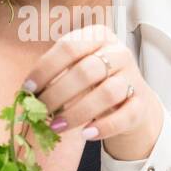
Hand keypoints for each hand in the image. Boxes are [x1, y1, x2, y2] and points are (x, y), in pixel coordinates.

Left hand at [23, 24, 162, 160]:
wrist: (130, 101)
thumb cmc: (95, 81)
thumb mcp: (76, 67)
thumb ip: (56, 73)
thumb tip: (29, 93)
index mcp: (99, 36)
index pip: (69, 46)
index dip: (45, 68)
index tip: (28, 88)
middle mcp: (119, 52)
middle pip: (86, 71)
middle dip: (58, 93)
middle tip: (41, 111)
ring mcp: (133, 77)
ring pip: (106, 93)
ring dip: (76, 113)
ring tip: (57, 126)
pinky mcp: (142, 103)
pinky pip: (124, 116)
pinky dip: (104, 127)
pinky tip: (86, 134)